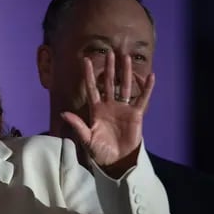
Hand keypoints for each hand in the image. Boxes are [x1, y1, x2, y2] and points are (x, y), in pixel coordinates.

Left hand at [62, 51, 154, 176]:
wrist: (116, 161)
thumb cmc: (99, 151)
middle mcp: (109, 106)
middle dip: (109, 68)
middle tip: (109, 52)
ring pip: (124, 86)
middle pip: (109, 83)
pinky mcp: (135, 114)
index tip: (85, 61)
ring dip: (126, 72)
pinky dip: (146, 88)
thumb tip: (63, 113)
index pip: (92, 88)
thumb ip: (77, 124)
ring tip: (126, 57)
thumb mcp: (86, 138)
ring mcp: (123, 108)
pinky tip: (150, 76)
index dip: (89, 75)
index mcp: (96, 110)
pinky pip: (142, 99)